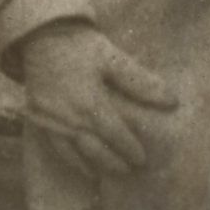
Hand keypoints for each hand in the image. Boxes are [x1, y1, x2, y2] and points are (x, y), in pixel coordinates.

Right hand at [19, 22, 181, 181]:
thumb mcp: (112, 59)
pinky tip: (81, 166)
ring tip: (107, 174)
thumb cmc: (79, 46)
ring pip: (76, 153)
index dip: (130, 149)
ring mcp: (51, 122)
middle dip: (114, 162)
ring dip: (93, 166)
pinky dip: (71, 161)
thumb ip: (140, 83)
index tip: (142, 159)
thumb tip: (171, 101)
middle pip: (96, 150)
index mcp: (90, 104)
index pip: (115, 135)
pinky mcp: (38, 119)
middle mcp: (70, 119)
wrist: (39, 35)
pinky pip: (56, 148)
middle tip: (130, 170)